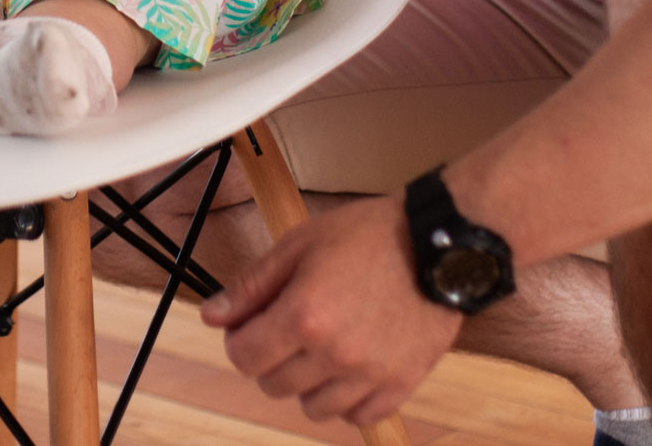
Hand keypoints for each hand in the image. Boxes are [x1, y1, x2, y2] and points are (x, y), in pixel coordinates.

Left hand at [202, 195, 459, 425]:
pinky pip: (359, 416)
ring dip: (308, 382)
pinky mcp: (401, 384)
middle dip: (271, 359)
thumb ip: (252, 285)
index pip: (244, 358)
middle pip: (273, 385)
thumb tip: (213, 316)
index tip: (251, 326)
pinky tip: (351, 367)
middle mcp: (334, 354)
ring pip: (313, 408)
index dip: (240, 340)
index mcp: (304, 316)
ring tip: (322, 348)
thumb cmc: (370, 236)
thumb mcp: (299, 244)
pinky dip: (349, 399)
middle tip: (289, 330)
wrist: (438, 245)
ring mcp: (370, 374)